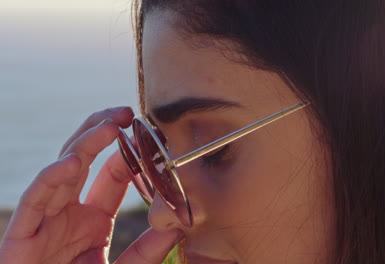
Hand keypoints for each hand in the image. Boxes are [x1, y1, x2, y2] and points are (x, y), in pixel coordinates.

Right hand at [0, 107, 182, 263]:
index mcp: (91, 218)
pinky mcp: (21, 238)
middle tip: (127, 112)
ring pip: (60, 170)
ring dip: (83, 144)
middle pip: (82, 160)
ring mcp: (44, 221)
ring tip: (110, 124)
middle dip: (102, 132)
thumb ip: (149, 249)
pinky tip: (74, 160)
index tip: (149, 135)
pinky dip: (50, 179)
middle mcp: (67, 213)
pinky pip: (33, 203)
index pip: (110, 175)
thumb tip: (179, 223)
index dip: (128, 153)